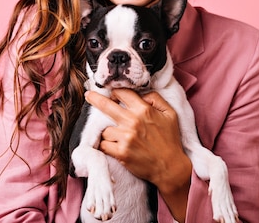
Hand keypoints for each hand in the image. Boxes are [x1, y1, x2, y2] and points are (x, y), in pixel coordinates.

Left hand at [85, 88, 191, 220]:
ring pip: (104, 129)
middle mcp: (132, 121)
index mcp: (144, 110)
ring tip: (116, 135)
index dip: (115, 91)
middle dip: (95, 99)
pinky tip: (112, 145)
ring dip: (107, 131)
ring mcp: (125, 138)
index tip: (111, 93)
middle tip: (88, 95)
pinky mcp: (120, 153)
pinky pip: (103, 145)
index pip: (122, 93)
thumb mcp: (170, 113)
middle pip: (106, 105)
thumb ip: (155, 98)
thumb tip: (140, 93)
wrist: (170, 167)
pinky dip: (106, 145)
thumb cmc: (170, 139)